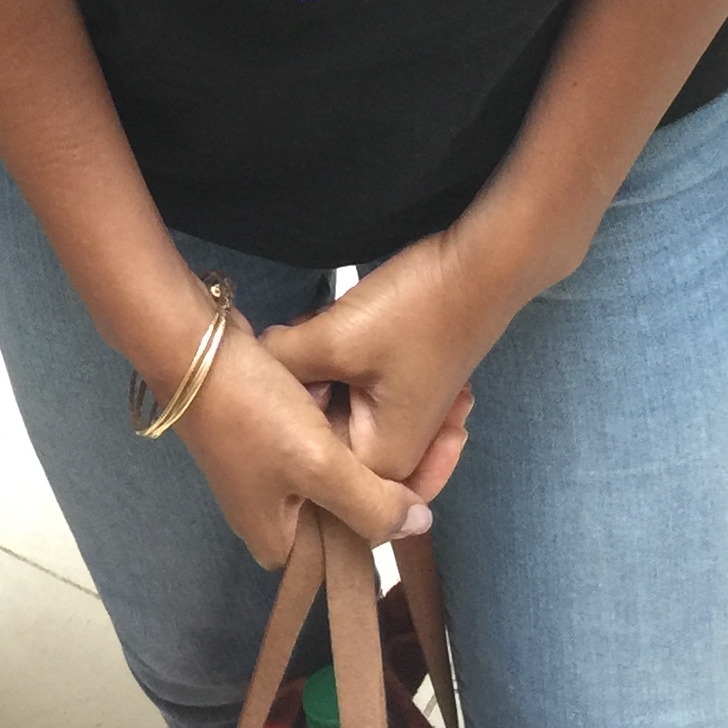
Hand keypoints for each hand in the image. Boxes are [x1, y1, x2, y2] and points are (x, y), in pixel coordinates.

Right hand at [175, 310, 468, 567]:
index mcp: (283, 543)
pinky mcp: (272, 435)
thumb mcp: (317, 463)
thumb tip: (418, 526)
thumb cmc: (250, 412)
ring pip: (347, 461)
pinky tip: (375, 384)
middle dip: (402, 457)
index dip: (408, 501)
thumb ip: (371, 504)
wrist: (188, 344)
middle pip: (358, 498)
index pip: (363, 539)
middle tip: (449, 413)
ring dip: (379, 430)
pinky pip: (327, 434)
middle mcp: (279, 516)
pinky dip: (351, 411)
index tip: (446, 447)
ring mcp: (275, 474)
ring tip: (427, 396)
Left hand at [263, 225, 519, 489]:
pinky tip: (336, 321)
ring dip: (319, 365)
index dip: (285, 410)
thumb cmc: (416, 309)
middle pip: (320, 431)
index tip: (288, 363)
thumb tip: (250, 365)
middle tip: (308, 338)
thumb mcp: (334, 338)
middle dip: (305, 383)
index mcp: (385, 460)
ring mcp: (400, 419)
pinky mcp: (398, 388)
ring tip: (326, 326)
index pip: (306, 458)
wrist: (478, 267)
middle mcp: (396, 451)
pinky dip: (335, 357)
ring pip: (330, 403)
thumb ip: (282, 362)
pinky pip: (348, 385)